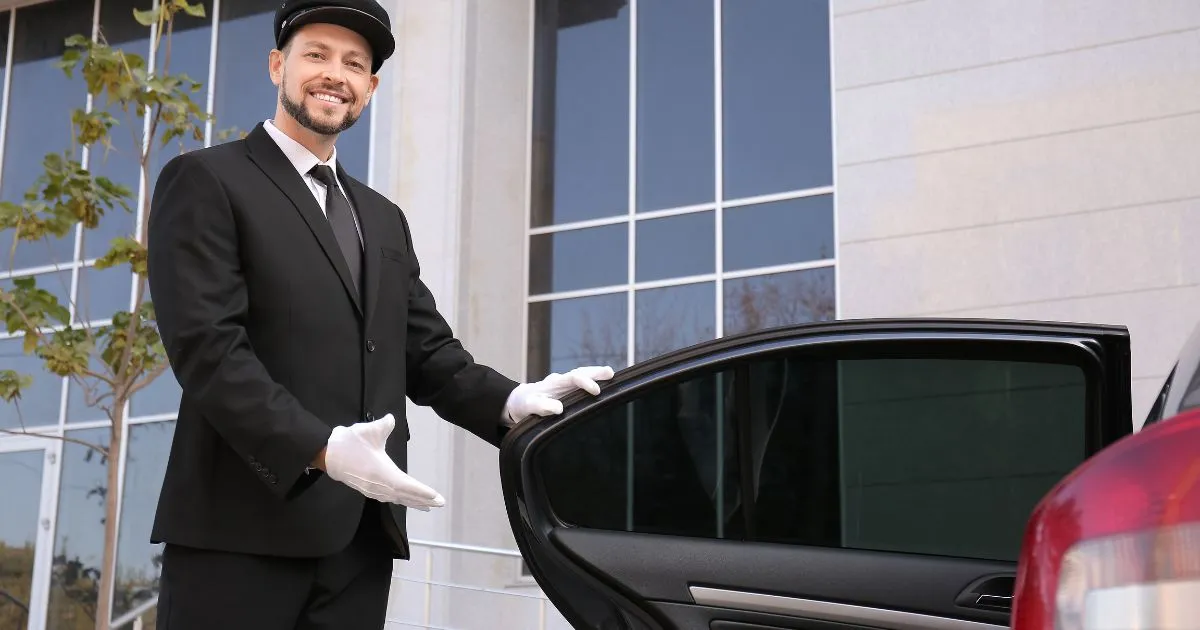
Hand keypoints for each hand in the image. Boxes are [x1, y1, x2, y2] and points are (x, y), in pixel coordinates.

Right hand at [323, 414, 444, 510]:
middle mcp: (379, 485)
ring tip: (428, 504)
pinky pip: (389, 497)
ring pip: (397, 498)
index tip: (435, 497)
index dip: (422, 492)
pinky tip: (407, 500)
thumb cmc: (350, 443)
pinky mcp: (369, 489)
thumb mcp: (368, 430)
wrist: (327, 454)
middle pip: (405, 495)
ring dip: (413, 501)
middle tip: (440, 503)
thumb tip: (391, 419)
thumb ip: (384, 425)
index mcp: (382, 473)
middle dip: (423, 499)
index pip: (406, 485)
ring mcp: (373, 489)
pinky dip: (401, 499)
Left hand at [503, 365, 614, 425]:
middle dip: (595, 372)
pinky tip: (605, 384)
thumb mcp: (528, 407)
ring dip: (597, 374)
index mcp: (554, 383)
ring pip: (583, 375)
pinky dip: (594, 380)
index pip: (572, 378)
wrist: (520, 401)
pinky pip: (583, 382)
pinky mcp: (569, 390)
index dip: (585, 383)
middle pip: (581, 372)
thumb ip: (541, 406)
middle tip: (610, 373)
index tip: (596, 391)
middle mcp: (562, 380)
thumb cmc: (524, 404)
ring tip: (611, 374)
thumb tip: (559, 408)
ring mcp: (566, 384)